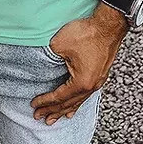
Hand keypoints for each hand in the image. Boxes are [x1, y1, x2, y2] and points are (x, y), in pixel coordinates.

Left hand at [31, 4, 128, 124]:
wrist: (109, 24)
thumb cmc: (87, 33)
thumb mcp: (59, 45)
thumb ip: (47, 59)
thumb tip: (41, 65)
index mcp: (81, 82)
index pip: (59, 97)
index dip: (45, 102)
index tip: (34, 105)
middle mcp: (91, 86)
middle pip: (68, 103)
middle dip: (53, 111)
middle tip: (39, 116)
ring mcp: (97, 82)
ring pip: (78, 101)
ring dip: (65, 110)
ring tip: (55, 118)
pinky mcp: (100, 75)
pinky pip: (86, 94)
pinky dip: (77, 102)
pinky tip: (73, 108)